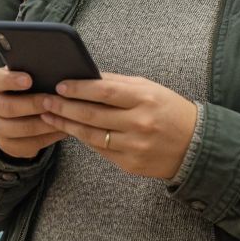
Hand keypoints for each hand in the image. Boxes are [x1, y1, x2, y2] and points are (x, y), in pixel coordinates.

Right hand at [0, 67, 67, 159]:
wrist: (12, 114)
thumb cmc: (25, 88)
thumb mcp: (24, 75)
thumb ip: (33, 71)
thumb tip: (55, 67)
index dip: (11, 80)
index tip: (29, 80)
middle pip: (8, 107)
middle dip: (33, 104)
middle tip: (52, 101)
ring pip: (22, 129)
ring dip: (45, 123)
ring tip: (63, 116)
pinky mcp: (7, 145)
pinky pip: (30, 144)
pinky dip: (49, 137)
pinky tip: (62, 129)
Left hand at [40, 73, 198, 179]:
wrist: (195, 146)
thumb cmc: (170, 111)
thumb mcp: (150, 89)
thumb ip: (119, 84)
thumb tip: (88, 76)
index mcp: (145, 99)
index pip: (105, 91)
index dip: (80, 88)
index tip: (60, 85)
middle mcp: (139, 123)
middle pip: (92, 114)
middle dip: (64, 107)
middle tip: (44, 101)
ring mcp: (134, 146)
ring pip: (91, 135)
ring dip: (67, 125)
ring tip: (49, 116)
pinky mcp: (130, 164)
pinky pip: (100, 150)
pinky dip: (84, 139)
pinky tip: (71, 130)